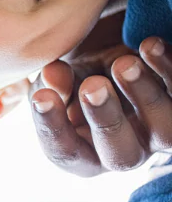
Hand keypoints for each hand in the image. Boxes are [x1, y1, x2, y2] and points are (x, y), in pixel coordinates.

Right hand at [30, 38, 171, 176]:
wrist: (115, 57)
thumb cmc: (79, 78)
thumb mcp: (57, 81)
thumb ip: (51, 83)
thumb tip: (53, 75)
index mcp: (85, 153)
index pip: (67, 153)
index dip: (53, 128)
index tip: (42, 97)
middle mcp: (127, 150)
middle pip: (123, 156)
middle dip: (107, 120)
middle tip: (92, 85)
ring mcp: (159, 131)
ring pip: (165, 131)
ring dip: (145, 96)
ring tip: (124, 64)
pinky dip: (168, 68)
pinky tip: (149, 45)